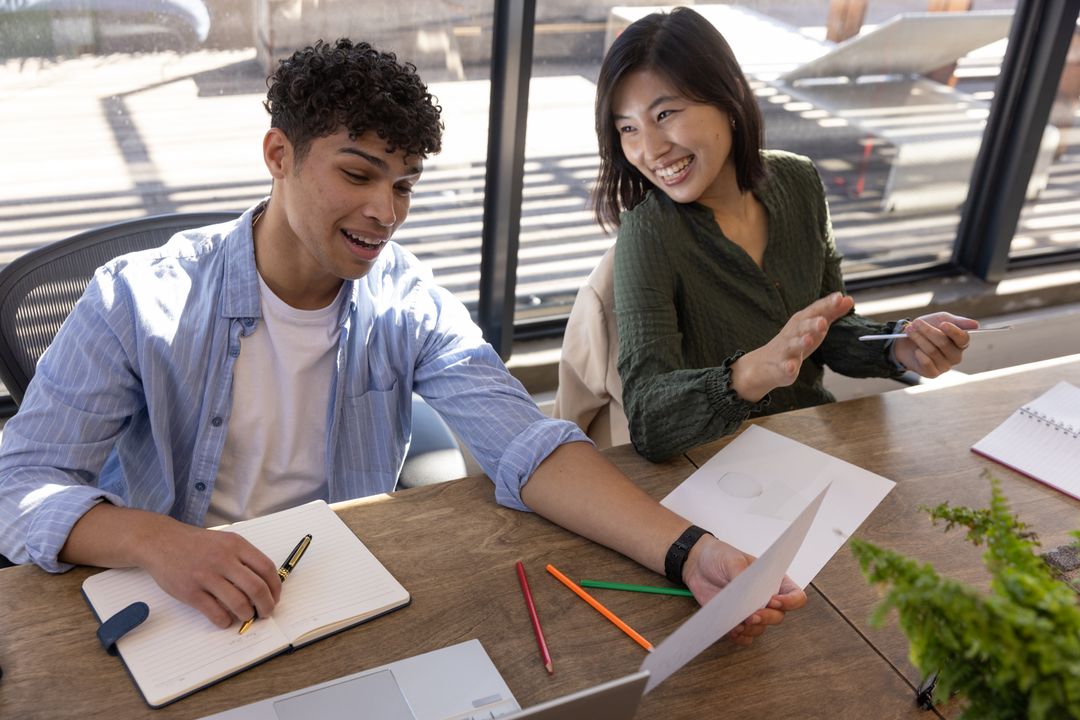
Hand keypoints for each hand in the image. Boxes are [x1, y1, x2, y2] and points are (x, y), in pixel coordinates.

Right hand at [139, 518, 281, 628]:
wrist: (161, 542)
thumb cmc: (196, 544)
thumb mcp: (225, 541)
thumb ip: (244, 558)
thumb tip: (265, 583)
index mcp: (236, 545)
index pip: (266, 568)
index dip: (275, 587)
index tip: (275, 596)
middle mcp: (223, 560)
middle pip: (256, 588)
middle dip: (266, 605)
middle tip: (265, 612)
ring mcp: (206, 576)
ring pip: (238, 603)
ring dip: (247, 614)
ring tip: (246, 616)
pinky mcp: (191, 592)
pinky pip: (215, 613)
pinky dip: (225, 621)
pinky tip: (226, 620)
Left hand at [682, 535, 806, 645]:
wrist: (697, 563)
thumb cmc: (720, 556)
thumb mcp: (733, 560)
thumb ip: (742, 578)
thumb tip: (747, 598)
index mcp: (773, 580)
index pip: (795, 595)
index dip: (790, 602)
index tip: (774, 601)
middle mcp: (765, 598)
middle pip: (778, 616)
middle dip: (766, 618)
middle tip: (751, 615)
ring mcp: (750, 610)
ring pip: (761, 628)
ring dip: (751, 629)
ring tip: (738, 623)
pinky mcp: (735, 620)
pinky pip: (744, 636)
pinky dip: (740, 636)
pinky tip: (732, 630)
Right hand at [732, 292, 854, 401]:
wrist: (766, 363)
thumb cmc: (795, 341)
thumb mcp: (813, 326)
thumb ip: (831, 313)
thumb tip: (849, 299)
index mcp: (802, 322)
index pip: (815, 310)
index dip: (826, 304)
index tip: (838, 297)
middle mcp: (793, 333)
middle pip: (802, 326)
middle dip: (811, 323)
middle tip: (822, 322)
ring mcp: (786, 350)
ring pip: (793, 345)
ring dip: (800, 342)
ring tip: (808, 340)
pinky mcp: (782, 367)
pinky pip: (785, 367)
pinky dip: (787, 367)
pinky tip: (791, 368)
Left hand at [892, 312, 978, 377]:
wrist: (906, 341)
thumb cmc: (928, 328)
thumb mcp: (941, 319)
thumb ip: (958, 322)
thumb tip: (975, 325)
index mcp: (961, 342)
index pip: (963, 339)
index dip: (953, 332)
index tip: (942, 324)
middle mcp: (956, 356)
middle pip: (943, 343)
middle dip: (927, 331)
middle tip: (916, 323)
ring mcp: (945, 366)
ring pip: (932, 351)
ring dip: (918, 338)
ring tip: (910, 330)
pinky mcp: (933, 373)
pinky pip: (927, 363)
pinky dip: (919, 353)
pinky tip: (916, 350)